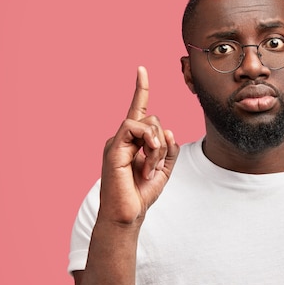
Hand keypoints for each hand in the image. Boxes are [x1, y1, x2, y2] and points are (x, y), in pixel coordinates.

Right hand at [98, 66, 178, 226]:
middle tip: (156, 166)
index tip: (141, 70)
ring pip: (148, 121)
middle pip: (153, 118)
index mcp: (134, 141)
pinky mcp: (114, 147)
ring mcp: (117, 141)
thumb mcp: (164, 168)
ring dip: (157, 147)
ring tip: (150, 169)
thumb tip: (169, 131)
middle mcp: (123, 137)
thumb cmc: (142, 193)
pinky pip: (136, 127)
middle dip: (163, 141)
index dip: (141, 89)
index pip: (139, 109)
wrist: (127, 214)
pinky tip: (146, 165)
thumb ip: (169, 148)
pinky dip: (149, 144)